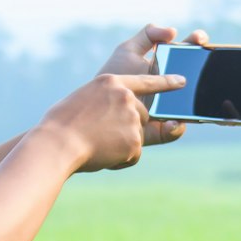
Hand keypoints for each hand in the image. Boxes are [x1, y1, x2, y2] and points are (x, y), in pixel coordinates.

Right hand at [40, 72, 188, 172]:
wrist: (58, 144)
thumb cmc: (60, 125)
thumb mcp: (82, 99)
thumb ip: (103, 100)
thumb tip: (113, 113)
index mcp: (111, 82)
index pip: (146, 81)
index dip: (166, 82)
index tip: (182, 82)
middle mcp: (125, 97)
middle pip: (142, 115)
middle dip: (128, 127)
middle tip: (102, 135)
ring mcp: (132, 118)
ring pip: (136, 136)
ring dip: (121, 145)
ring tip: (97, 145)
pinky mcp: (135, 140)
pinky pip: (133, 154)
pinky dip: (120, 160)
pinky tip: (103, 155)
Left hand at [98, 23, 210, 144]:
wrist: (94, 106)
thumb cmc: (113, 75)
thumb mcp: (128, 51)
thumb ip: (148, 35)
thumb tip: (173, 31)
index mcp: (166, 68)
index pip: (188, 54)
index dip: (197, 44)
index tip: (200, 39)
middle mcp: (172, 90)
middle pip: (196, 80)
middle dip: (206, 72)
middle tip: (204, 61)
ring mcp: (167, 111)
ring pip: (190, 109)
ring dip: (196, 106)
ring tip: (192, 100)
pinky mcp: (158, 131)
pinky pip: (174, 131)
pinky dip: (176, 128)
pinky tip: (172, 121)